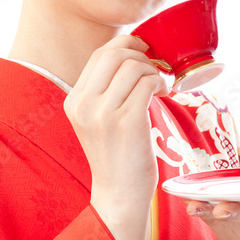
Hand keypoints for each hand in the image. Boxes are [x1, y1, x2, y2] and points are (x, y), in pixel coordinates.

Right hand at [63, 34, 169, 216]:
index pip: (99, 55)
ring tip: (160, 86)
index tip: (143, 51)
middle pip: (114, 54)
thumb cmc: (116, 156)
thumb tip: (132, 56)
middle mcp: (84, 104)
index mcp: (74, 100)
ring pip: (134, 67)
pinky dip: (160, 83)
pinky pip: (148, 84)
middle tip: (156, 66)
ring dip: (154, 71)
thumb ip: (105, 91)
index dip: (125, 45)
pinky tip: (164, 94)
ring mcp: (104, 113)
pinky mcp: (127, 122)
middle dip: (141, 53)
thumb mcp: (97, 120)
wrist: (119, 193)